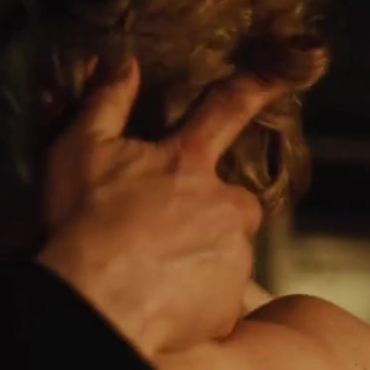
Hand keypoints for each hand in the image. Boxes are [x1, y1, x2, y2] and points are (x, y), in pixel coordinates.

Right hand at [36, 57, 279, 357]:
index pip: (228, 110)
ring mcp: (232, 258)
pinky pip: (218, 297)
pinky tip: (161, 301)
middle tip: (164, 230)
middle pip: (233, 201)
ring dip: (200, 256)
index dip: (259, 88)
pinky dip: (197, 298)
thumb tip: (124, 63)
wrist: (95, 305)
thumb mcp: (79, 150)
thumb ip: (106, 103)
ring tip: (153, 271)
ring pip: (226, 251)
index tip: (290, 72)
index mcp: (190, 162)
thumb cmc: (83, 223)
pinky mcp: (228, 305)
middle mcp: (224, 205)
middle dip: (209, 211)